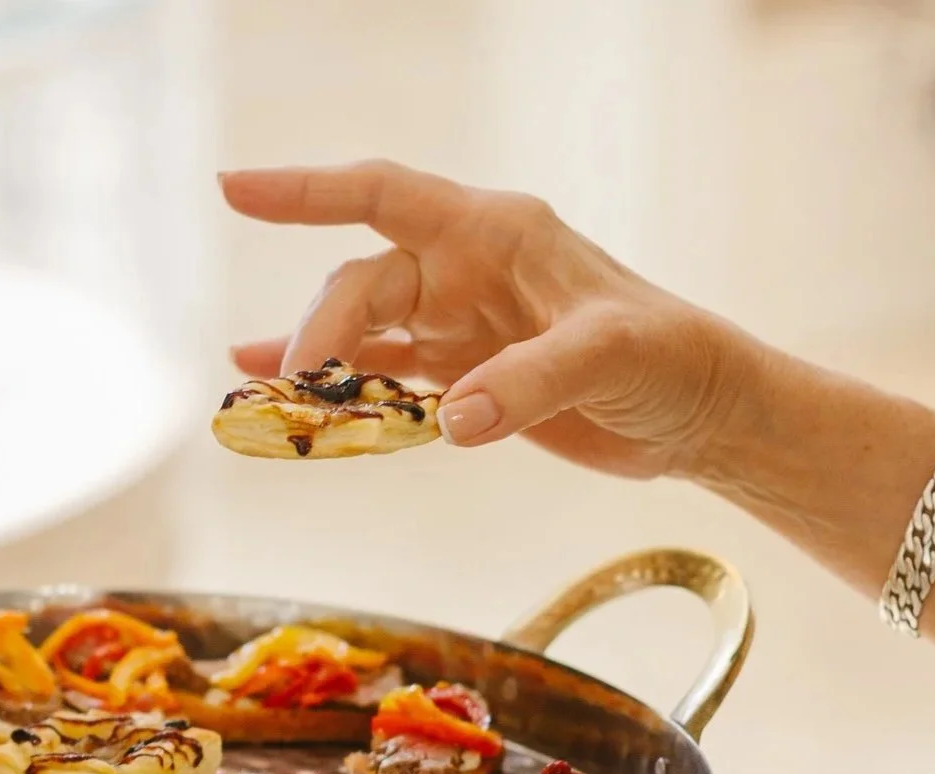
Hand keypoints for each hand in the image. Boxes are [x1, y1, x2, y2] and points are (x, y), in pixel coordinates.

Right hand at [221, 160, 769, 479]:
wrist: (700, 412)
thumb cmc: (670, 359)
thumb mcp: (608, 357)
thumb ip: (530, 384)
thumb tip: (451, 422)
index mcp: (495, 234)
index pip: (381, 196)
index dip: (306, 192)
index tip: (233, 190)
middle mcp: (467, 269)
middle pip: (363, 284)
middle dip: (320, 333)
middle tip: (299, 392)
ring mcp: (462, 322)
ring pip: (364, 331)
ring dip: (315, 362)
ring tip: (267, 402)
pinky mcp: (466, 375)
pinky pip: (383, 374)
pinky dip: (338, 388)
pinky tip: (285, 403)